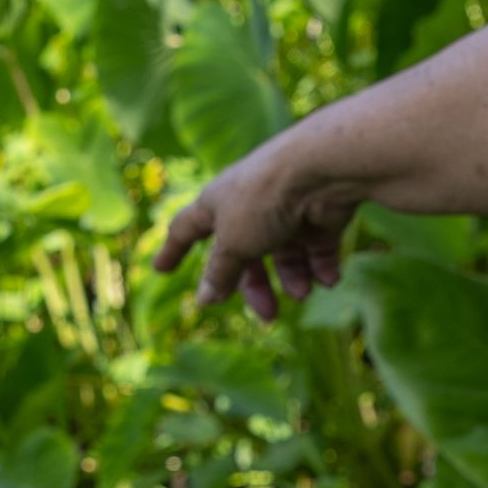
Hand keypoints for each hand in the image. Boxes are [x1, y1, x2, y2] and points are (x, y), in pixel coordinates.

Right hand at [150, 134, 361, 319]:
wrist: (318, 171)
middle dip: (256, 287)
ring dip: (293, 278)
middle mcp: (250, 205)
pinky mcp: (320, 213)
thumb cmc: (264, 200)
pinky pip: (318, 248)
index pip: (187, 228)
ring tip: (302, 292)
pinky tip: (327, 279)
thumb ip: (220, 272)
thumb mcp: (233, 243)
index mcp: (218, 203)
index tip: (160, 270)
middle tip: (268, 315)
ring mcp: (287, 209)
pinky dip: (321, 266)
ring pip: (286, 255)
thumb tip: (204, 300)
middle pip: (245, 255)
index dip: (173, 250)